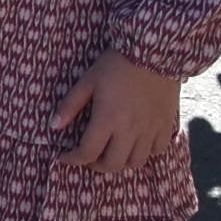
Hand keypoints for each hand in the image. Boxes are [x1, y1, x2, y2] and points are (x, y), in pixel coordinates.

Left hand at [54, 49, 181, 173]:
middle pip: (112, 165)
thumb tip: (53, 127)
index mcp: (107, 120)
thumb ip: (70, 105)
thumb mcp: (87, 82)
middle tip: (87, 156)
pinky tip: (134, 144)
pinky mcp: (167, 126)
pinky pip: (157, 151)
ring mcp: (151, 131)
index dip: (72, 159)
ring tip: (110, 151)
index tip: (63, 157)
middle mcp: (130, 131)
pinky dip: (144, 153)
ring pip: (135, 163)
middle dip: (95, 165)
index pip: (87, 153)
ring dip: (119, 162)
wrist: (154, 54)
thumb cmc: (115, 66)